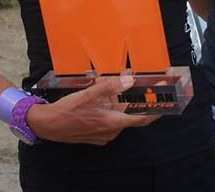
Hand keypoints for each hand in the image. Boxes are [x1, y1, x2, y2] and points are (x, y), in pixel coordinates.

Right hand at [27, 75, 156, 144]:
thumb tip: (129, 80)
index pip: (142, 119)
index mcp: (112, 122)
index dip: (155, 110)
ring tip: (117, 85)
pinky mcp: (96, 134)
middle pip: (129, 115)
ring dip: (119, 103)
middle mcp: (111, 131)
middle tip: (139, 84)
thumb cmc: (67, 110)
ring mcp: (103, 134)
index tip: (166, 101)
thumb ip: (109, 87)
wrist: (48, 125)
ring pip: (118, 116)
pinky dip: (110, 108)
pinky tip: (103, 96)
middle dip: (134, 100)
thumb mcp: (88, 94)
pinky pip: (109, 120)